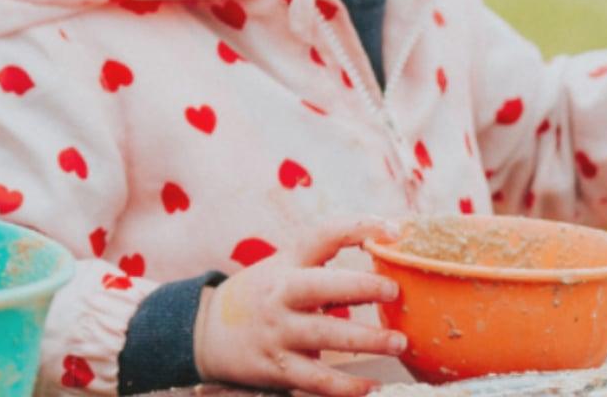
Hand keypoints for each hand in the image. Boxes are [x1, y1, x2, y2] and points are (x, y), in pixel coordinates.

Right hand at [194, 217, 406, 395]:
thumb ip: (325, 261)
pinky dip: (344, 387)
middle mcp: (282, 293)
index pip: (325, 234)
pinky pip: (315, 379)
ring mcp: (278, 331)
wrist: (207, 329)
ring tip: (398, 342)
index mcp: (289, 261)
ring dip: (366, 341)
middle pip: (324, 286)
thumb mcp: (287, 265)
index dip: (360, 227)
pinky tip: (369, 387)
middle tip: (394, 290)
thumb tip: (382, 252)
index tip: (394, 230)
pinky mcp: (276, 367)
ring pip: (326, 336)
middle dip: (361, 287)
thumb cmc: (263, 291)